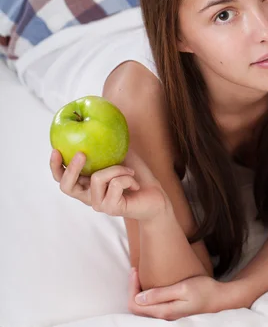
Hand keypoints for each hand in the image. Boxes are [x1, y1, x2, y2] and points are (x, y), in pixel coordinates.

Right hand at [50, 149, 168, 220]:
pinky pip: (115, 184)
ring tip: (129, 171)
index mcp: (85, 183)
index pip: (61, 177)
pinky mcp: (111, 208)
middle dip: (71, 168)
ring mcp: (99, 204)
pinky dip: (127, 177)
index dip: (54, 166)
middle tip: (81, 153)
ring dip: (117, 168)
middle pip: (66, 186)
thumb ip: (104, 142)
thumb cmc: (135, 173)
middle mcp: (88, 195)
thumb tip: (93, 118)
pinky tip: (135, 183)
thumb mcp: (118, 152)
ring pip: (97, 178)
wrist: (155, 194)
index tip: (55, 149)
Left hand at [127, 268, 230, 320]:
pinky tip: (150, 281)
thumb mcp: (182, 289)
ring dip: (138, 290)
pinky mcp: (172, 309)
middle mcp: (164, 315)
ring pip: (144, 306)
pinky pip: (152, 304)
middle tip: (135, 270)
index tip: (135, 271)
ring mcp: (168, 313)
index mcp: (164, 311)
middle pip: (137, 307)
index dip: (132, 288)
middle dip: (132, 289)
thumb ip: (161, 294)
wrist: (220, 297)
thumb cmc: (204, 290)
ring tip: (140, 273)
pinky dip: (146, 293)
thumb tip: (140, 298)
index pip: (136, 305)